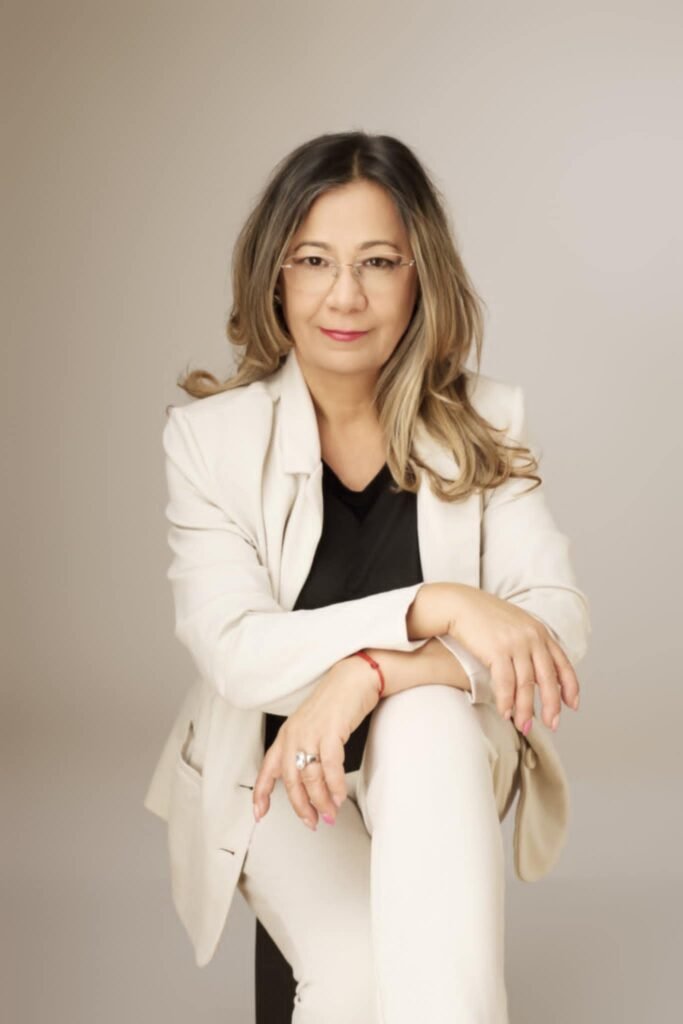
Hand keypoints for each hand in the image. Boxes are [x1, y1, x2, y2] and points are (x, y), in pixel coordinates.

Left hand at [252, 656, 379, 827]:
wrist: (354, 678)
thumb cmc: (336, 702)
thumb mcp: (311, 726)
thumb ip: (305, 750)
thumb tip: (310, 782)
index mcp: (286, 735)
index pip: (268, 768)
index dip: (262, 793)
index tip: (259, 813)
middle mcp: (294, 735)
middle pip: (290, 780)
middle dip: (301, 806)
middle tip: (312, 822)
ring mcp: (311, 733)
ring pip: (310, 778)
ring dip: (321, 801)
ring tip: (330, 813)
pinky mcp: (330, 732)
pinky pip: (330, 767)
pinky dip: (335, 786)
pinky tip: (340, 796)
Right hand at [444, 583, 579, 733]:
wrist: (461, 604)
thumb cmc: (485, 617)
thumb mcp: (516, 625)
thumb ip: (530, 644)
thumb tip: (537, 671)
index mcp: (540, 633)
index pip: (563, 664)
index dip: (570, 687)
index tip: (572, 705)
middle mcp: (532, 637)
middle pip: (548, 678)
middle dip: (551, 705)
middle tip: (552, 724)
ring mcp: (515, 643)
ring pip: (526, 684)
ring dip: (525, 709)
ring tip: (524, 726)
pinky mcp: (497, 650)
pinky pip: (505, 682)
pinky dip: (506, 701)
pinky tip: (505, 713)